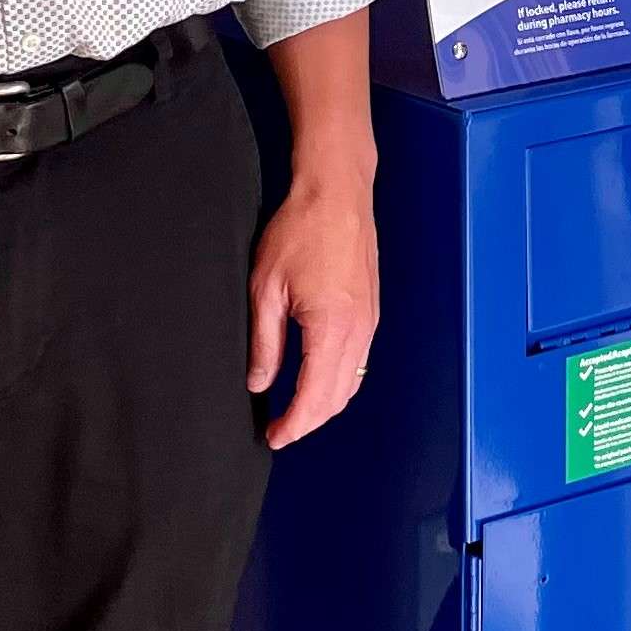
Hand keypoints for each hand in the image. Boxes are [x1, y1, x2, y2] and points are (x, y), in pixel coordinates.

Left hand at [247, 166, 379, 448]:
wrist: (336, 193)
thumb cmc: (300, 230)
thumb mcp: (266, 289)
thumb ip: (264, 343)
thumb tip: (259, 382)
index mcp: (331, 329)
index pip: (313, 396)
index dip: (293, 424)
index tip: (274, 437)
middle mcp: (358, 331)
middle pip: (337, 397)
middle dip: (309, 422)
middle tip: (280, 432)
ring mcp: (369, 322)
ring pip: (352, 382)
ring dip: (325, 405)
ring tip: (296, 413)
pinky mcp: (371, 311)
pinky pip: (359, 362)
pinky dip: (339, 382)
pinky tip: (317, 381)